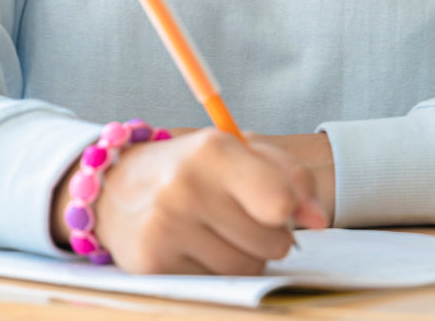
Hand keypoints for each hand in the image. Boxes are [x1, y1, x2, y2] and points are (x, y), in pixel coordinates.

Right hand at [50, 129, 328, 273]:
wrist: (115, 186)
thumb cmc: (193, 167)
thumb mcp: (241, 151)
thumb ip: (290, 176)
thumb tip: (318, 219)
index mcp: (214, 149)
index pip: (278, 202)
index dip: (292, 212)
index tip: (285, 211)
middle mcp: (186, 188)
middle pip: (270, 242)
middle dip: (271, 236)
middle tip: (247, 219)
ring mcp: (166, 228)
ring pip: (246, 268)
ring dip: (246, 257)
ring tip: (222, 233)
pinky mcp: (152, 265)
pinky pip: (215, 284)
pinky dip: (216, 272)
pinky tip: (196, 248)